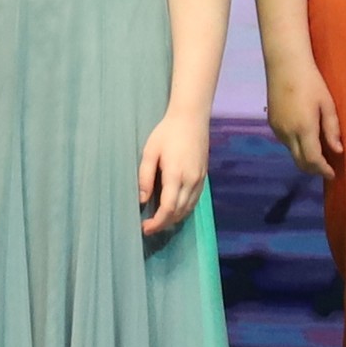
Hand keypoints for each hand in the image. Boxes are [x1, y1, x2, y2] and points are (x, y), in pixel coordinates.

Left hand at [134, 108, 209, 239]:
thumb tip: (142, 200)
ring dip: (174, 219)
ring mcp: (199, 180)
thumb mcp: (150, 152)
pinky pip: (194, 201)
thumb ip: (145, 177)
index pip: (168, 208)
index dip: (157, 223)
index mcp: (176, 175)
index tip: (145, 228)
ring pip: (188, 209)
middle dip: (164, 224)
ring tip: (160, 221)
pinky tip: (174, 210)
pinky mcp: (203, 177)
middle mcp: (191, 181)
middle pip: (179, 212)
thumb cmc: (167, 132)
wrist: (192, 118)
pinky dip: (184, 210)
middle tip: (149, 228)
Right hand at [266, 50, 343, 178]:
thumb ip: (332, 129)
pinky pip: (285, 142)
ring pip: (292, 152)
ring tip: (318, 152)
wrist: (285, 65)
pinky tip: (305, 138)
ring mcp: (277, 129)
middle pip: (300, 162)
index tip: (332, 174)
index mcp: (304, 129)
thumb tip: (338, 151)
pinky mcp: (272, 123)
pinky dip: (296, 146)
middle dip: (313, 169)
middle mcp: (287, 133)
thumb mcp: (327, 104)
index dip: (322, 170)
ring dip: (304, 157)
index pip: (312, 160)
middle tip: (326, 168)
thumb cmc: (311, 82)